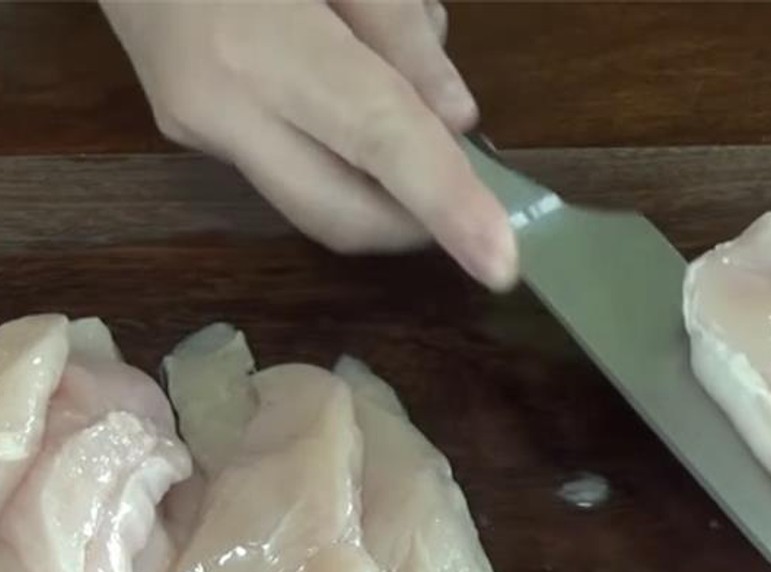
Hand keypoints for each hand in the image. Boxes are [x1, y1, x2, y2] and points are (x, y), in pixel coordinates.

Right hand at [101, 0, 516, 289]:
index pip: (378, 141)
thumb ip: (399, 31)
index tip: (502, 263)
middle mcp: (218, 107)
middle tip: (475, 188)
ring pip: (318, 203)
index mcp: (255, 45)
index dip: (446, 204)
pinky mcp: (190, 132)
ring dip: (386, 184)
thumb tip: (458, 123)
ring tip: (400, 92)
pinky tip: (349, 82)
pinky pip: (290, 167)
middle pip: (342, 215)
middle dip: (421, 221)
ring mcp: (195, 128)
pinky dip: (344, 152)